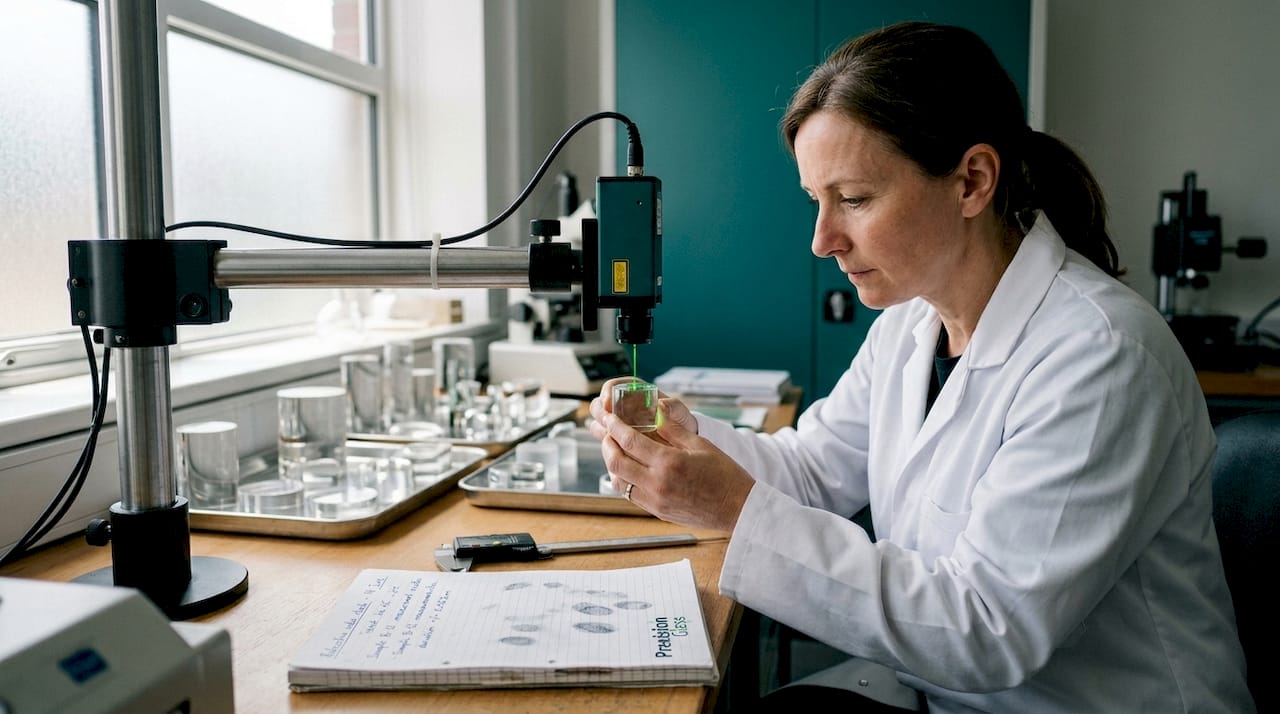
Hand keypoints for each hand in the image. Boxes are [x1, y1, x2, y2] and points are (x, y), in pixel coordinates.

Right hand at [587, 377, 697, 437]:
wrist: (683, 446)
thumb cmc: (680, 424)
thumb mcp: (681, 414)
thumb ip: (674, 408)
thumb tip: (662, 405)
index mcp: (635, 393)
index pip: (613, 386)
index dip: (608, 392)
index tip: (609, 403)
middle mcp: (622, 408)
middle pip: (599, 405)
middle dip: (600, 412)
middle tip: (607, 422)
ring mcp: (618, 426)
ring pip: (598, 424)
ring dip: (602, 430)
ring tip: (612, 437)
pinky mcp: (617, 443)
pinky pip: (605, 443)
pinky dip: (608, 447)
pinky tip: (618, 452)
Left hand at [596, 407, 754, 532]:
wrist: (738, 508)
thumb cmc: (725, 475)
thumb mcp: (700, 444)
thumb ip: (673, 428)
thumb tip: (655, 410)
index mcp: (669, 463)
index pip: (630, 441)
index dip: (615, 426)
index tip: (609, 417)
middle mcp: (657, 484)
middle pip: (616, 462)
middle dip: (607, 444)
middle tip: (608, 433)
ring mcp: (655, 501)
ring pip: (618, 481)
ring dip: (613, 463)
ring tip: (616, 450)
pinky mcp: (657, 511)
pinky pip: (629, 495)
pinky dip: (623, 479)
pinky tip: (629, 469)